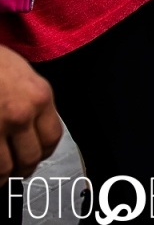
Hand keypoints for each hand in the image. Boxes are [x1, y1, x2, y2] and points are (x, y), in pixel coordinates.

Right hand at [0, 46, 59, 177]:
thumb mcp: (24, 75)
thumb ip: (33, 102)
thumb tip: (34, 129)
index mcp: (40, 98)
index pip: (52, 138)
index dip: (43, 153)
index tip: (36, 157)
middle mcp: (21, 114)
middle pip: (30, 158)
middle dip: (23, 169)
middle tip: (16, 171)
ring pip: (5, 168)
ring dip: (2, 175)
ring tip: (0, 174)